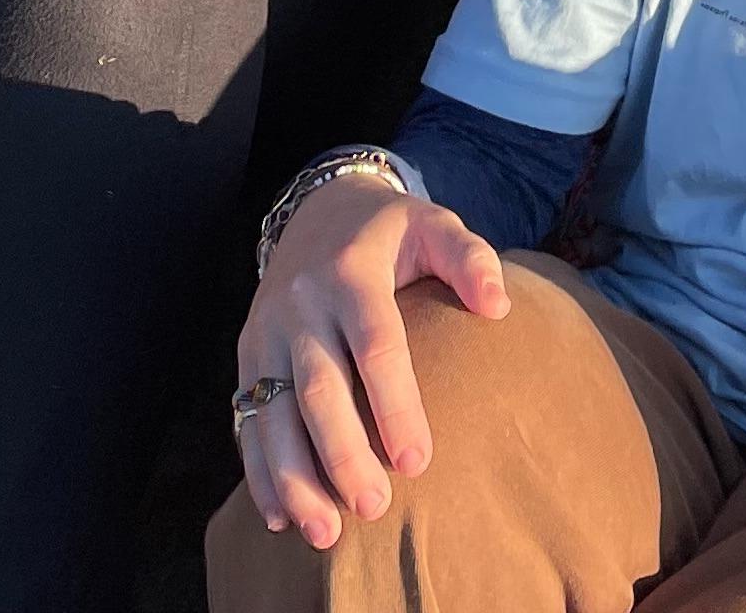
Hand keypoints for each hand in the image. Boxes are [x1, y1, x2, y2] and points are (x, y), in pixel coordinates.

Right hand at [233, 179, 511, 548]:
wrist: (317, 211)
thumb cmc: (390, 234)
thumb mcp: (434, 225)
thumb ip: (470, 260)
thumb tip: (498, 306)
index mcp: (352, 273)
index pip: (375, 345)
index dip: (395, 405)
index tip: (418, 462)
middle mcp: (302, 305)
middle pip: (318, 388)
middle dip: (342, 454)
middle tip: (375, 509)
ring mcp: (267, 333)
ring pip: (273, 413)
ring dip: (295, 477)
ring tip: (325, 534)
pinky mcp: (248, 355)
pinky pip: (247, 419)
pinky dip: (260, 472)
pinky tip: (281, 517)